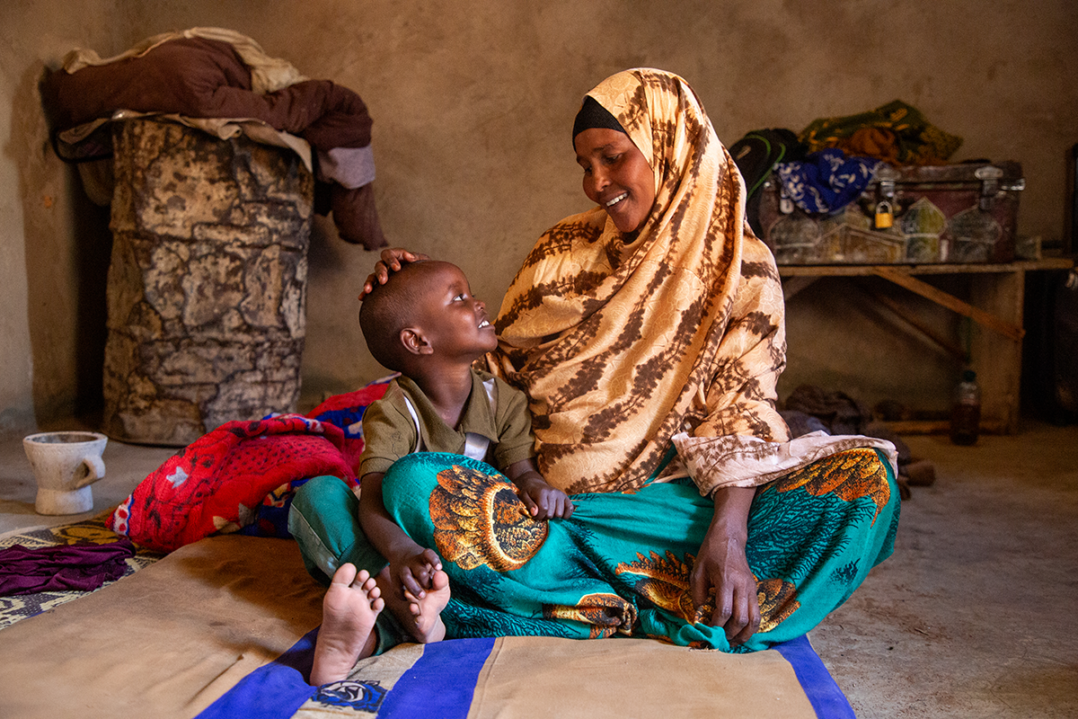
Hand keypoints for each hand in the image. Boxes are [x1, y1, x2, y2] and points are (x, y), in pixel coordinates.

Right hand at [359, 248, 430, 298]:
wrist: (422, 280)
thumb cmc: (422, 268)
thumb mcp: (422, 261)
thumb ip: (417, 258)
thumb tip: (410, 258)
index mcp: (396, 257)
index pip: (389, 254)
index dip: (391, 260)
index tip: (397, 268)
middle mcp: (387, 265)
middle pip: (379, 265)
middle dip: (381, 272)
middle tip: (383, 281)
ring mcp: (383, 275)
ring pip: (372, 276)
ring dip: (369, 283)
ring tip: (368, 290)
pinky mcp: (380, 286)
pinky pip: (371, 288)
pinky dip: (365, 292)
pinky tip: (361, 298)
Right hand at [388, 545, 442, 599]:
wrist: (401, 557)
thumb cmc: (425, 569)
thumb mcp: (433, 568)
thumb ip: (440, 578)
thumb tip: (440, 581)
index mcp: (424, 557)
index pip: (429, 555)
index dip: (434, 561)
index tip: (439, 568)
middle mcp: (413, 562)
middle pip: (420, 571)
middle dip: (425, 581)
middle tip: (429, 587)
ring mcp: (402, 570)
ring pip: (407, 578)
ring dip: (414, 589)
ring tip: (422, 596)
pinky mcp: (394, 579)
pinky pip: (398, 590)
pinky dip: (404, 596)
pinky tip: (410, 598)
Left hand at [515, 472, 574, 520]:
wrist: (536, 484)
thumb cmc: (529, 491)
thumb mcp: (524, 496)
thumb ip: (529, 504)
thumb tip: (535, 513)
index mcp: (542, 492)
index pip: (544, 509)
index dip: (539, 516)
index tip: (535, 516)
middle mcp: (553, 492)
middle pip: (551, 513)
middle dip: (545, 516)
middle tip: (541, 513)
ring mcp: (560, 494)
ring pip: (559, 514)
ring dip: (553, 516)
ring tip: (548, 512)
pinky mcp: (565, 497)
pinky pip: (570, 508)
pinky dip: (566, 515)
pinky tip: (560, 516)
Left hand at [689, 486, 759, 645]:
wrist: (730, 537)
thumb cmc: (711, 552)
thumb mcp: (698, 570)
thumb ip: (698, 594)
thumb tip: (700, 615)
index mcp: (726, 580)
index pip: (724, 610)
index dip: (715, 625)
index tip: (706, 631)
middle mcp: (742, 586)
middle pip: (741, 619)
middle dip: (729, 634)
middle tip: (718, 641)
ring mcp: (751, 589)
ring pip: (754, 620)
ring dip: (743, 635)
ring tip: (732, 642)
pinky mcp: (755, 591)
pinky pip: (757, 614)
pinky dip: (750, 627)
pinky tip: (740, 633)